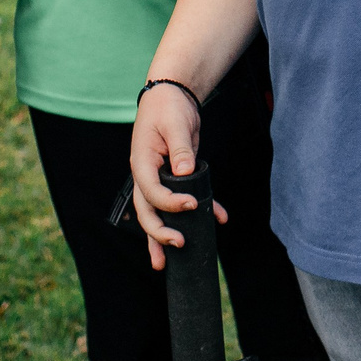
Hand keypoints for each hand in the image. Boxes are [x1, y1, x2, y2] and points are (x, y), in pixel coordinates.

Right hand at [128, 80, 223, 269]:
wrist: (172, 96)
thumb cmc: (169, 107)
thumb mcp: (176, 125)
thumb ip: (181, 149)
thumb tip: (185, 172)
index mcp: (142, 162)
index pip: (151, 191)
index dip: (170, 203)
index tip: (191, 205)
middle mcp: (147, 174)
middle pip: (146, 211)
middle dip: (158, 232)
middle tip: (177, 245)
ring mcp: (159, 178)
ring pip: (158, 214)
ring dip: (163, 237)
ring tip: (166, 264)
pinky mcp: (175, 178)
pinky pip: (181, 200)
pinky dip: (199, 211)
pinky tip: (217, 219)